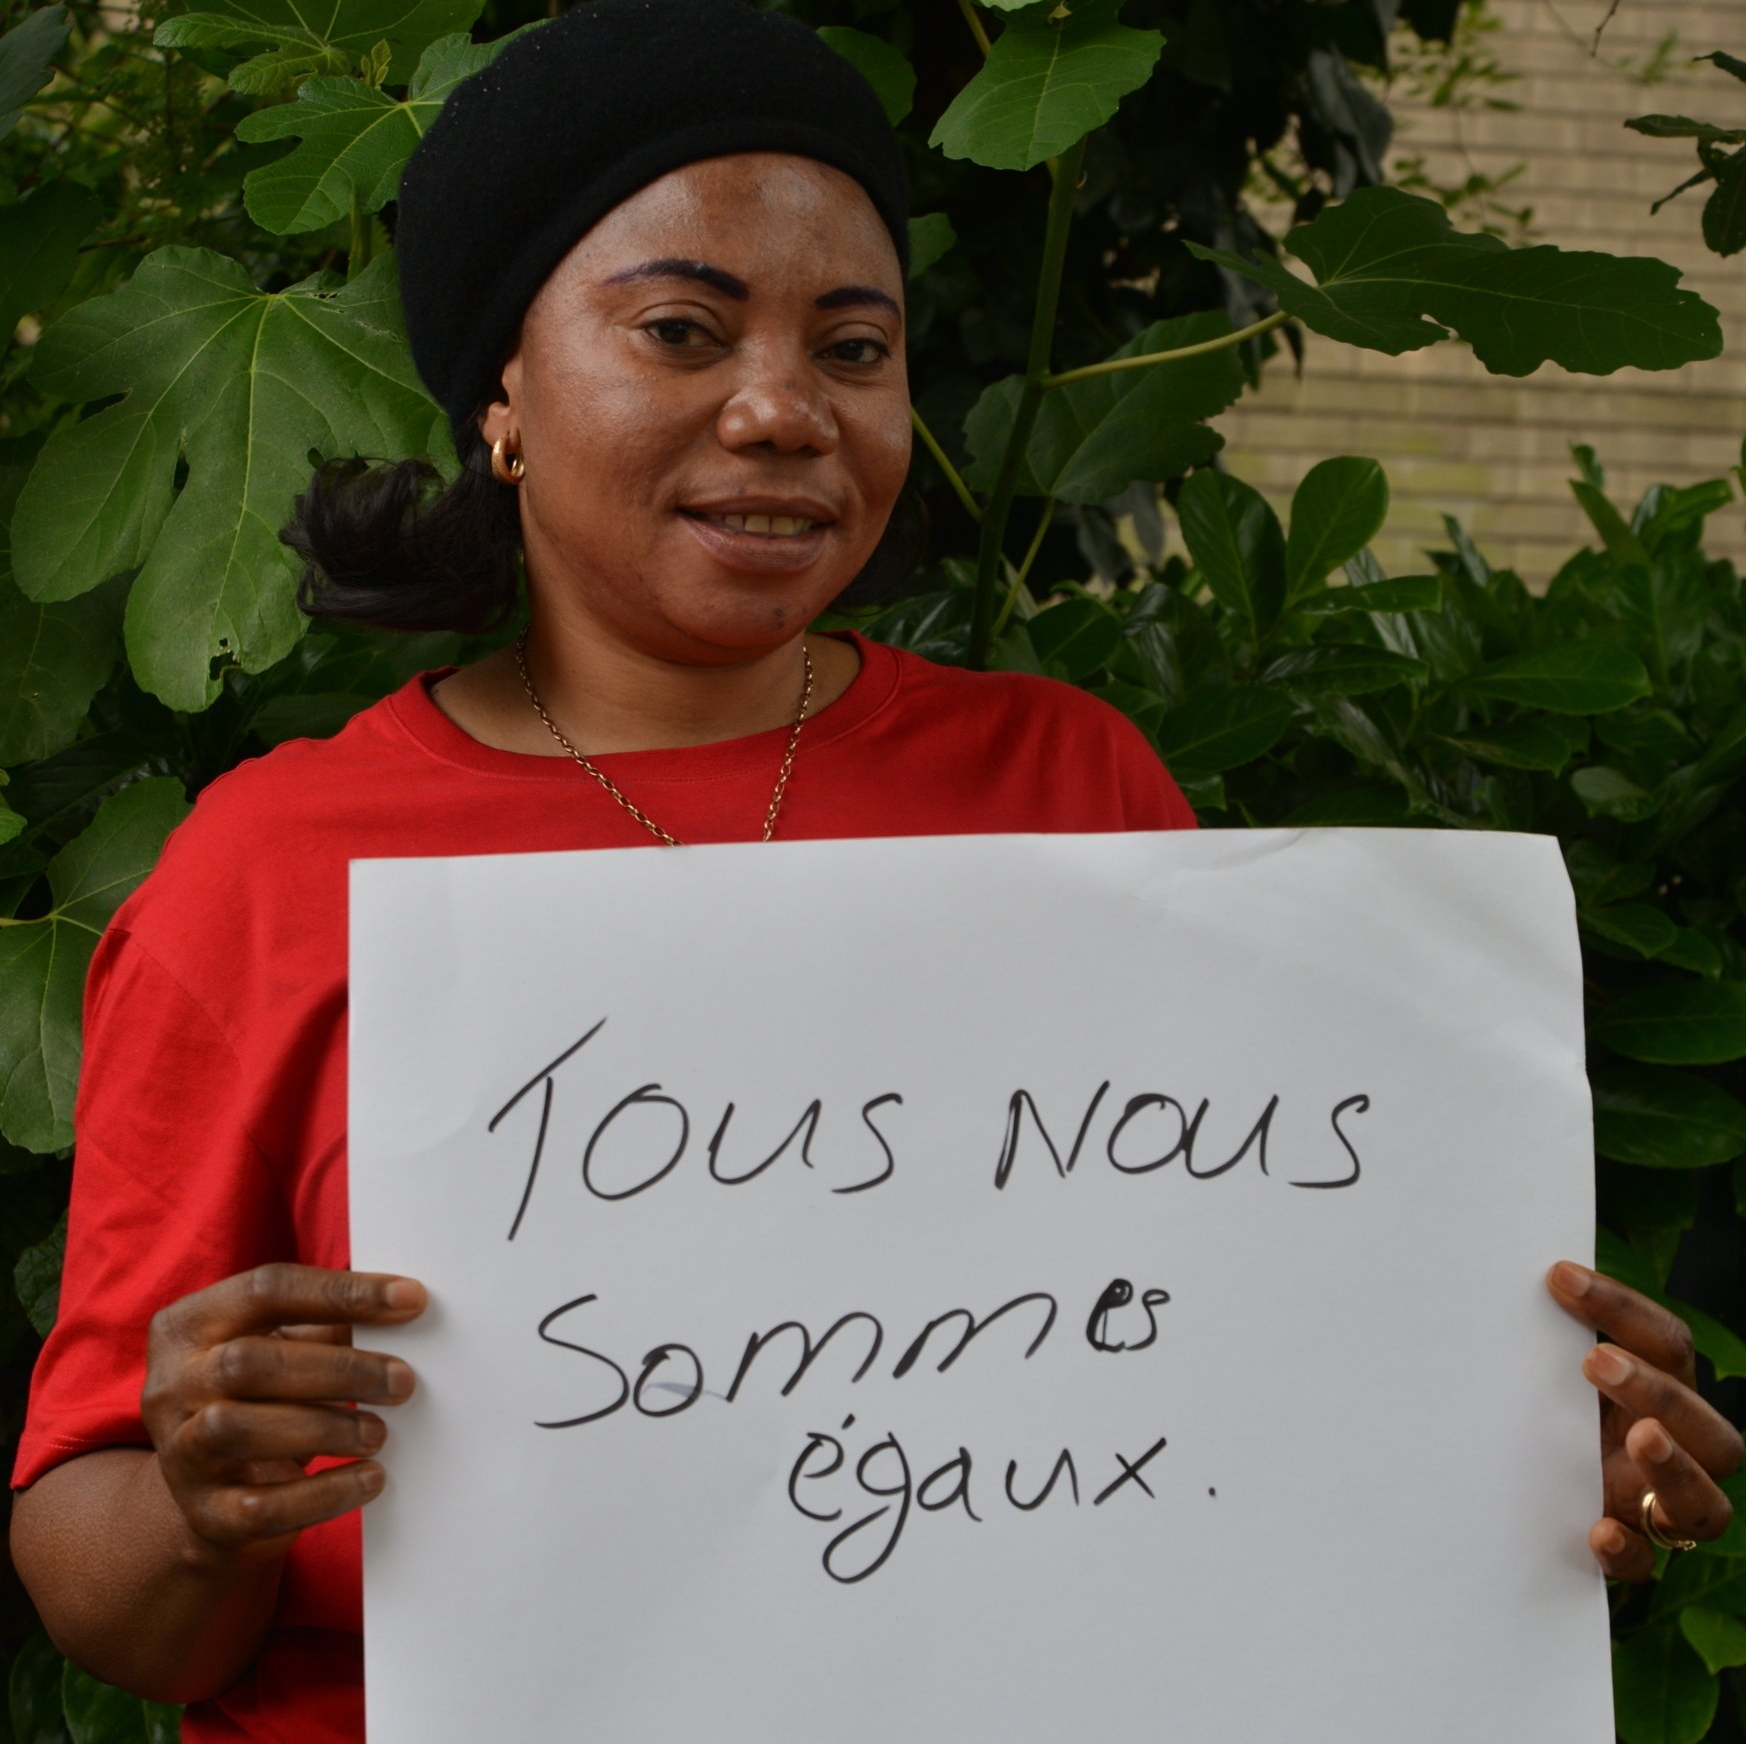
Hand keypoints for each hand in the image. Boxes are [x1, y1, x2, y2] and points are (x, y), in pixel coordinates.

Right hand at [142, 1263, 426, 1564]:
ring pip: (240, 1430)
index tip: (412, 1298)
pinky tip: (370, 1478)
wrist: (216, 1490)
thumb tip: (405, 1306)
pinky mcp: (203, 1514)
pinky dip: (323, 1495)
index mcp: (191, 1325)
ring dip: (326, 1427)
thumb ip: (329, 1325)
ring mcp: (179, 1452)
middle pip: (248, 1362)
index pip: (266, 1289)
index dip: (342, 1292)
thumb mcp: (282, 1348)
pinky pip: (260, 1507)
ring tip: (379, 1432)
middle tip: (402, 1380)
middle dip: (337, 1369)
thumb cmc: (264, 1395)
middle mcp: (171, 1384)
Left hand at [1546, 1260, 1741, 1580]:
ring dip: (1676, 1468)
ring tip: (1641, 1436)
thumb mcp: (1549, 1372)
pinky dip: (1625, 1549)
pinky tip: (1599, 1530)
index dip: (1622, 1308)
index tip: (1558, 1276)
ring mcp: (1653, 1509)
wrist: (1519, 1492)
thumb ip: (1542, 1337)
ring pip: (1705, 1507)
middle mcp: (1673, 1452)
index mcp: (1660, 1394)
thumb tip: (1489, 1271)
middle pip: (1712, 1431)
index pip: (1667, 1344)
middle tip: (1595, 1360)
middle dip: (1659, 1391)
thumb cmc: (1540, 1412)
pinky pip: (1643, 1565)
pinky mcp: (1624, 1554)